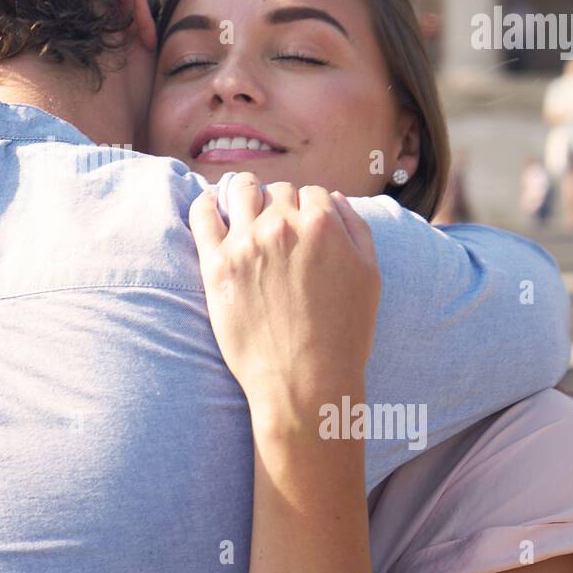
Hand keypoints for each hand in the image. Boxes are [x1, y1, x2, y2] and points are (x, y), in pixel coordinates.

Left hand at [189, 176, 379, 432]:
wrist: (305, 382)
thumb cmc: (344, 334)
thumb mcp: (370, 275)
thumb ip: (355, 228)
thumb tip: (333, 198)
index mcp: (322, 224)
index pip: (311, 192)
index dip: (309, 208)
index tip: (302, 225)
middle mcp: (282, 226)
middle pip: (277, 191)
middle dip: (280, 204)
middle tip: (277, 227)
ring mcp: (246, 243)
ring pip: (240, 191)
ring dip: (244, 194)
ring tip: (242, 207)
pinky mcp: (216, 265)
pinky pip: (202, 214)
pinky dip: (206, 204)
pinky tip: (211, 208)